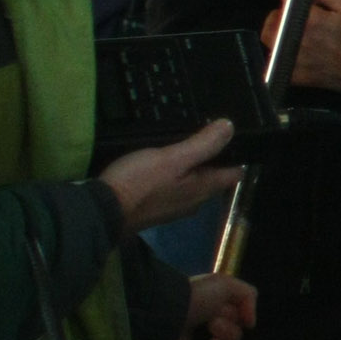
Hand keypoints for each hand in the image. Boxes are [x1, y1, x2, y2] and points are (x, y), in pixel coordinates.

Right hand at [99, 121, 241, 237]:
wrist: (101, 212)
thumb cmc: (140, 183)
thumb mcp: (172, 158)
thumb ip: (203, 144)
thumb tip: (230, 127)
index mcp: (203, 189)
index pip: (234, 174)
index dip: (239, 154)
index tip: (237, 135)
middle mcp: (194, 201)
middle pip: (214, 178)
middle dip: (216, 158)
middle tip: (211, 132)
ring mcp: (175, 206)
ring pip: (193, 182)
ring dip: (194, 165)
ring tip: (189, 141)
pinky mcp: (157, 206)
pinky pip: (175, 186)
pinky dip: (176, 173)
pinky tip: (166, 161)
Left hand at [157, 274, 257, 339]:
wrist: (167, 316)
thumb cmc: (195, 297)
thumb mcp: (226, 284)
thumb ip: (248, 296)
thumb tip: (251, 324)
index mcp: (215, 313)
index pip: (239, 321)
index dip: (237, 316)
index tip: (226, 310)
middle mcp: (209, 333)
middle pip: (236, 338)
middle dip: (228, 330)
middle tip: (211, 324)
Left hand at [262, 0, 340, 96]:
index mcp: (310, 21)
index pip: (284, 2)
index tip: (299, 0)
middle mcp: (299, 42)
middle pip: (270, 27)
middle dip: (279, 18)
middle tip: (296, 18)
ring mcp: (300, 62)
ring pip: (273, 47)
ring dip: (279, 38)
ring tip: (296, 36)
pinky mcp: (304, 78)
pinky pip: (282, 69)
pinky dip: (283, 61)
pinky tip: (296, 55)